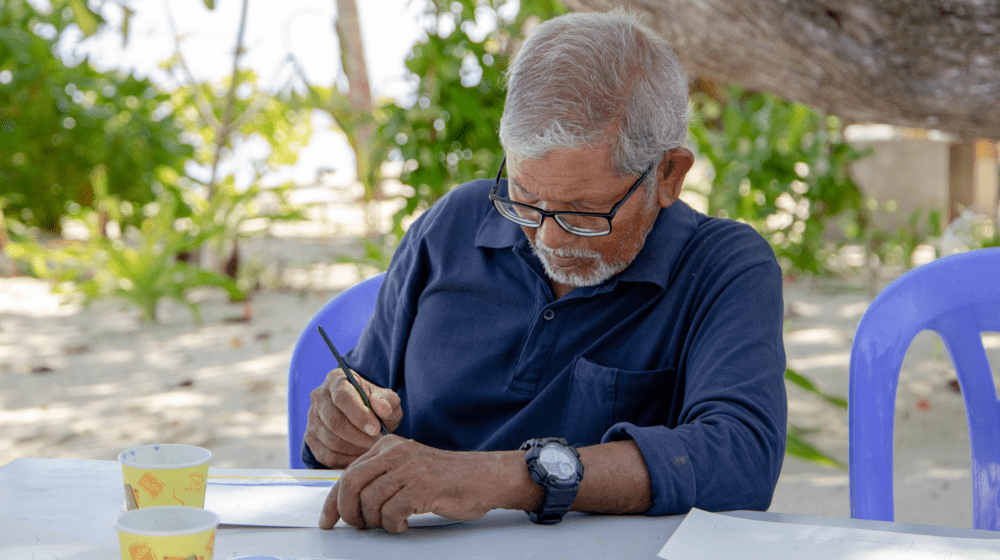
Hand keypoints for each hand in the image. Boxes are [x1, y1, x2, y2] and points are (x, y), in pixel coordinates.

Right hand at [304, 367, 401, 467]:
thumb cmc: (376, 406)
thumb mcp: (388, 400)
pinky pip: (327, 455)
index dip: (359, 415)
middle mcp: (319, 397)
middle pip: (334, 421)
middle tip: (377, 443)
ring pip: (331, 440)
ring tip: (372, 449)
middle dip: (359, 436)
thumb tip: (381, 407)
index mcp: (336, 380)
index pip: (342, 397)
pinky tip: (361, 457)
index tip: (376, 429)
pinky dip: (346, 460)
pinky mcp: (311, 438)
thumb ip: (388, 401)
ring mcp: (312, 418)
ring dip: (355, 449)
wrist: (364, 418)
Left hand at [319, 435, 508, 532]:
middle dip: (347, 512)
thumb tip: (349, 502)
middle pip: (351, 484)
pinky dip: (394, 525)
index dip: (332, 501)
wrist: (485, 476)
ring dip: (375, 522)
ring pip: (370, 502)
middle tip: (357, 527)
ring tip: (390, 523)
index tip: (328, 519)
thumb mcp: (408, 467)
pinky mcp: (423, 487)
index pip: (348, 473)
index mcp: (388, 447)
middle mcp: (396, 453)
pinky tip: (404, 524)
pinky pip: (392, 513)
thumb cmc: (447, 477)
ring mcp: (410, 469)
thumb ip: (381, 476)